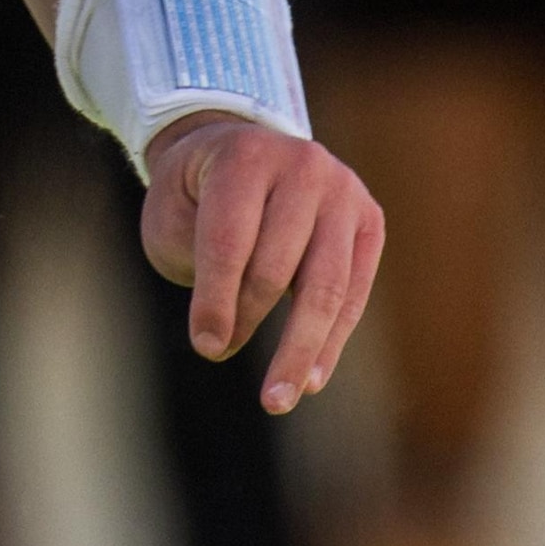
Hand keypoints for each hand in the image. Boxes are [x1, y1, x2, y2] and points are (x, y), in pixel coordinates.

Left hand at [135, 113, 378, 415]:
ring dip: (300, 348)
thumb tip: (221, 340)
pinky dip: (330, 341)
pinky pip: (353, 292)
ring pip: (326, 284)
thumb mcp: (175, 214)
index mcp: (245, 156)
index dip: (217, 299)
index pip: (231, 239)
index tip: (206, 346)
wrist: (241, 147)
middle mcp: (302, 165)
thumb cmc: (198, 194)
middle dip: (249, 319)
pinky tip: (310, 380)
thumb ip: (198, 264)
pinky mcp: (369, 220)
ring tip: (277, 398)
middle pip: (278, 264)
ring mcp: (343, 190)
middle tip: (222, 358)